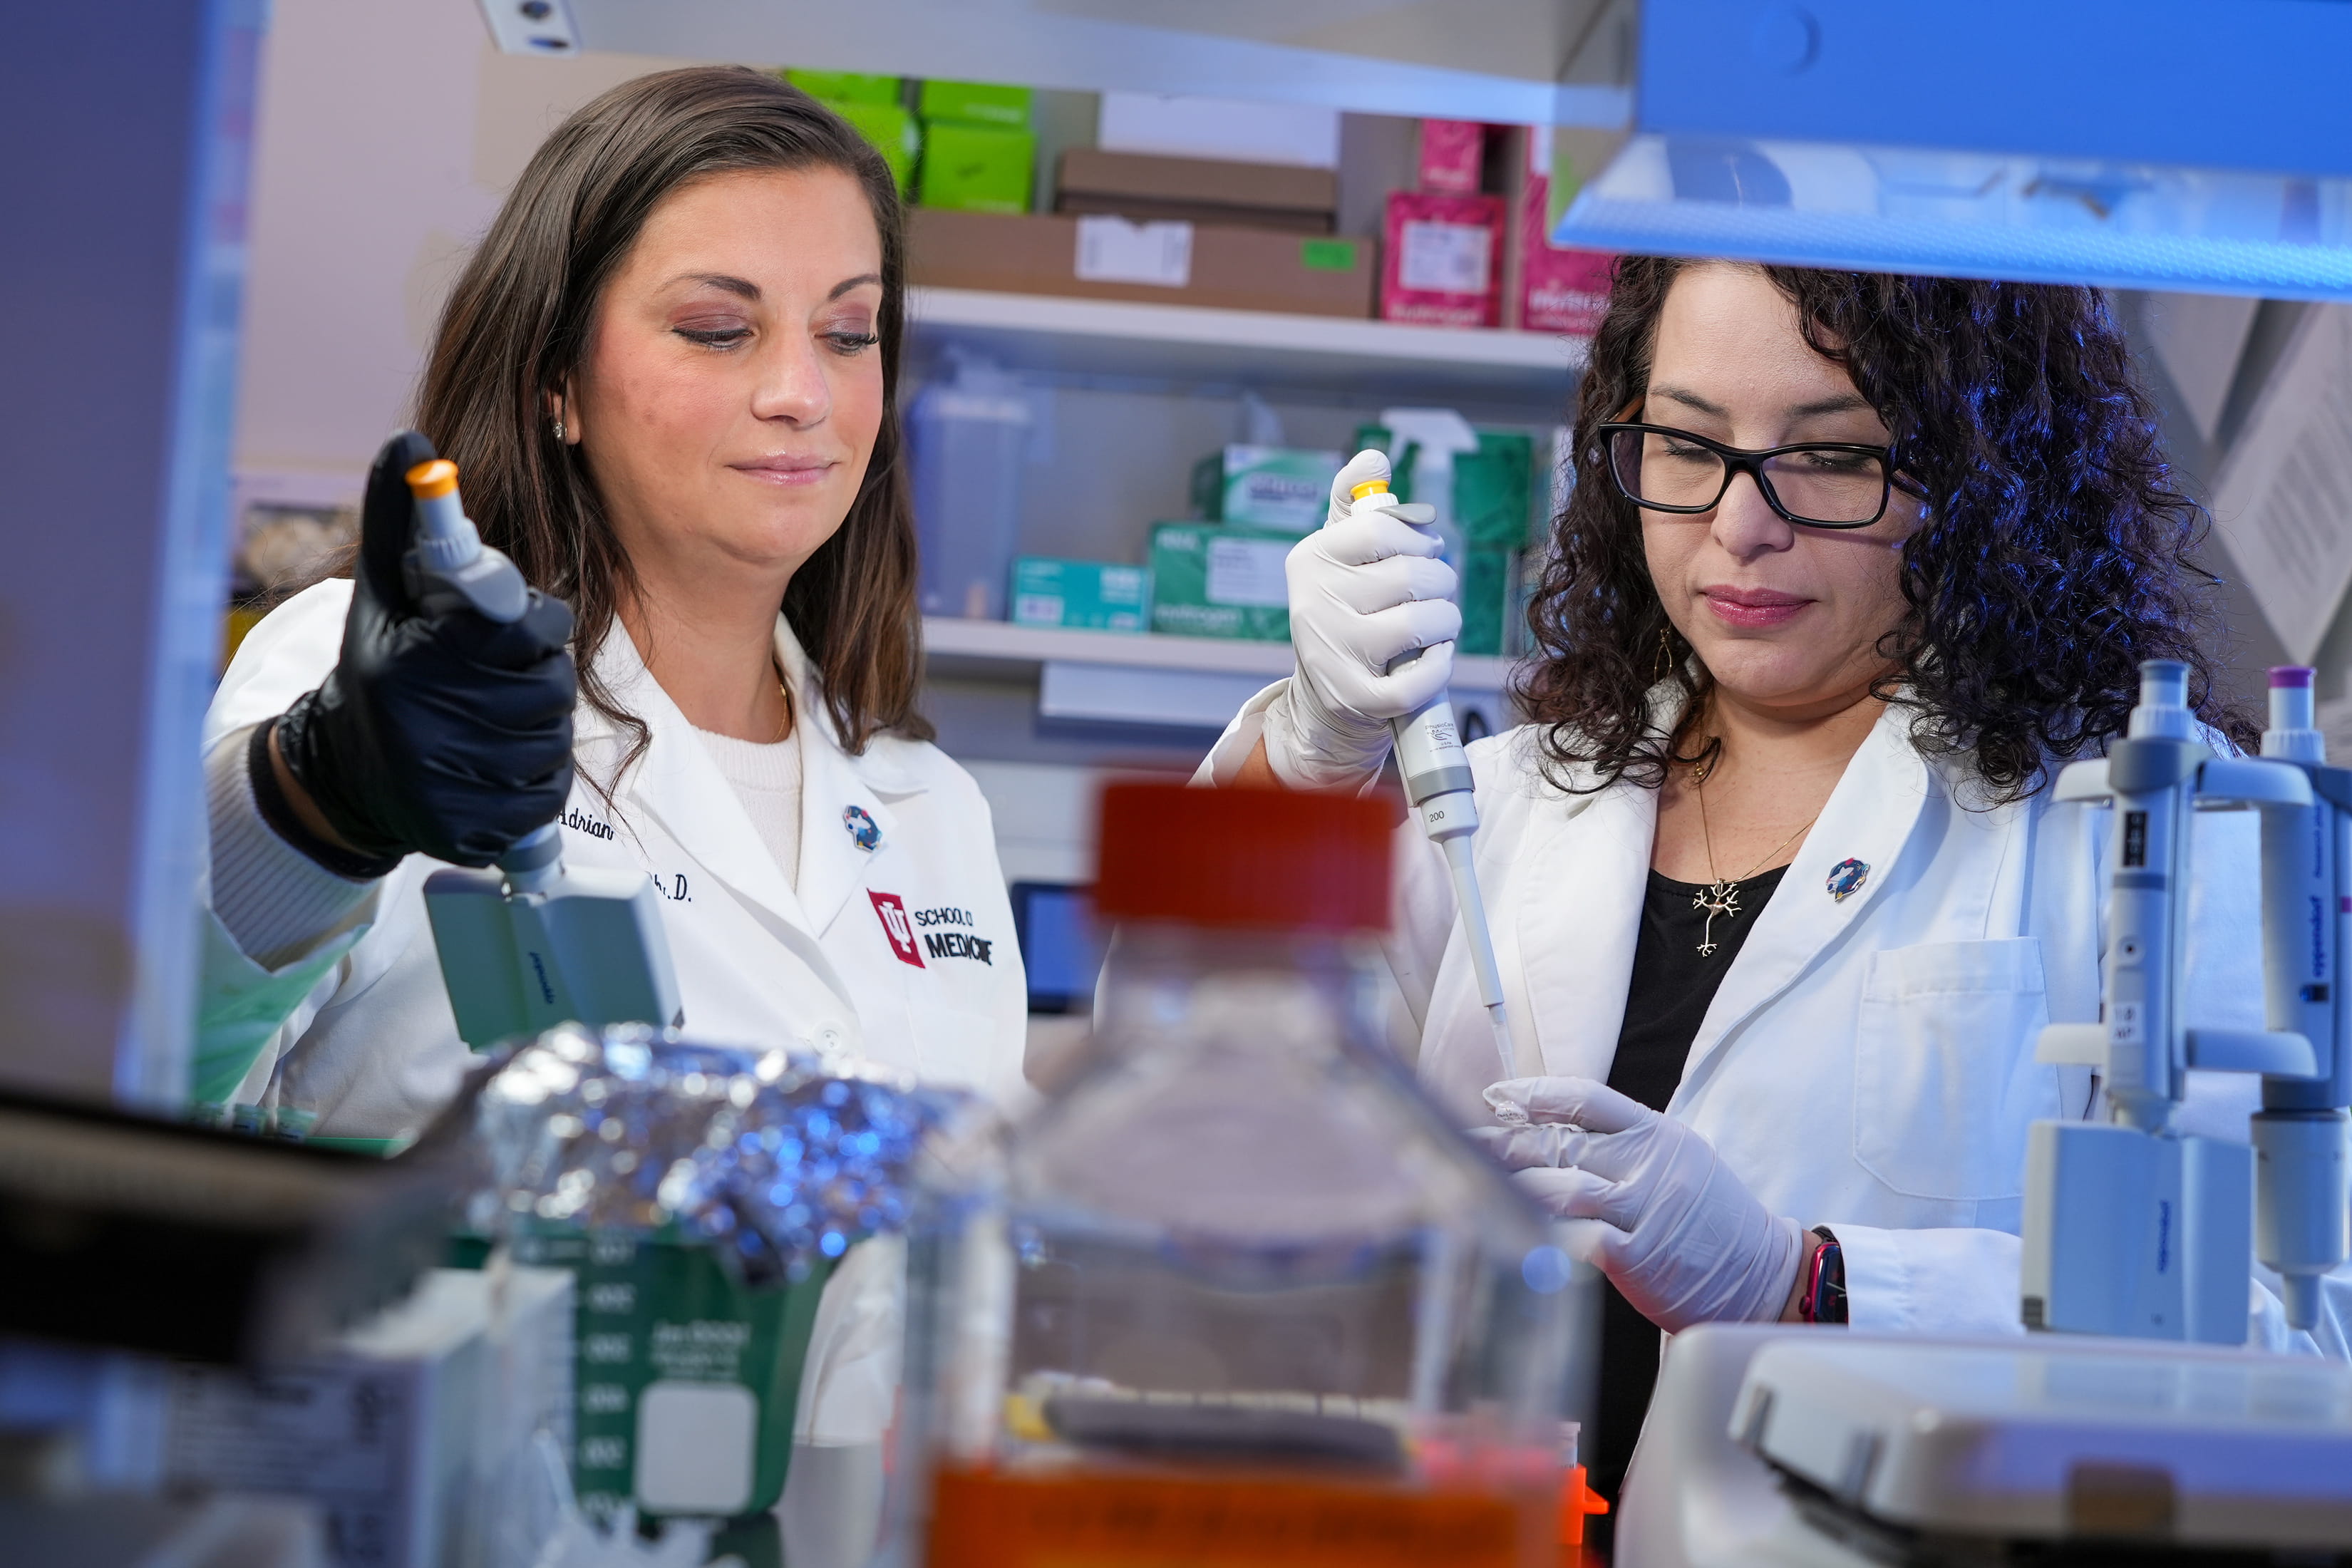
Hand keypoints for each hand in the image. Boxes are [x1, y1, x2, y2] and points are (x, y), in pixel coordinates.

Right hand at [269, 431, 577, 869]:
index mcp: (409, 663)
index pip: (519, 626)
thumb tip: (411, 443)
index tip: (520, 624)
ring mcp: (445, 786)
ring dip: (538, 726)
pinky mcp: (468, 832)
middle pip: (547, 684)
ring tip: (492, 718)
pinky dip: (534, 780)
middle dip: (538, 673)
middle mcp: (424, 728)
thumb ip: (401, 518)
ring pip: (552, 740)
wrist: (345, 774)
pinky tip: (494, 764)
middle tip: (502, 675)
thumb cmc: (380, 667)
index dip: (533, 622)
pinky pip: (544, 797)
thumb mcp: (384, 591)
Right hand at [1259, 449, 1459, 790]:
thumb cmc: (1344, 612)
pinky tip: (1435, 657)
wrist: (1324, 697)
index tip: (1423, 549)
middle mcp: (1314, 604)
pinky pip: (1421, 680)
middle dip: (1440, 581)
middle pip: (1412, 575)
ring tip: (1436, 625)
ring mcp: (1334, 654)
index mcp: (1311, 559)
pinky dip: (1441, 666)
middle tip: (1434, 591)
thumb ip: (1355, 503)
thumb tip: (1374, 457)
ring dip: (1446, 621)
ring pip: (1423, 622)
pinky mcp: (1356, 698)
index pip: (1381, 529)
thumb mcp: (1337, 555)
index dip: (1418, 538)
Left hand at [1467, 1076, 1806, 1333]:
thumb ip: (1624, 1146)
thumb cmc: (1711, 1221)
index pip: (1585, 1098)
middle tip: (1465, 1142)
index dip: (1534, 1094)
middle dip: (1506, 1141)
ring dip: (1513, 1185)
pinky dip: (1542, 1231)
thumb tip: (1552, 1133)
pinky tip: (1512, 1227)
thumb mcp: (1678, 1162)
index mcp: (1657, 1134)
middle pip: (1561, 1141)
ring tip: (1475, 1182)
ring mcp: (1644, 1208)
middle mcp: (1649, 1164)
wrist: (1764, 1275)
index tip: (1497, 1096)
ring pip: (1562, 1185)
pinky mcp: (1638, 1255)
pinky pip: (1577, 1236)